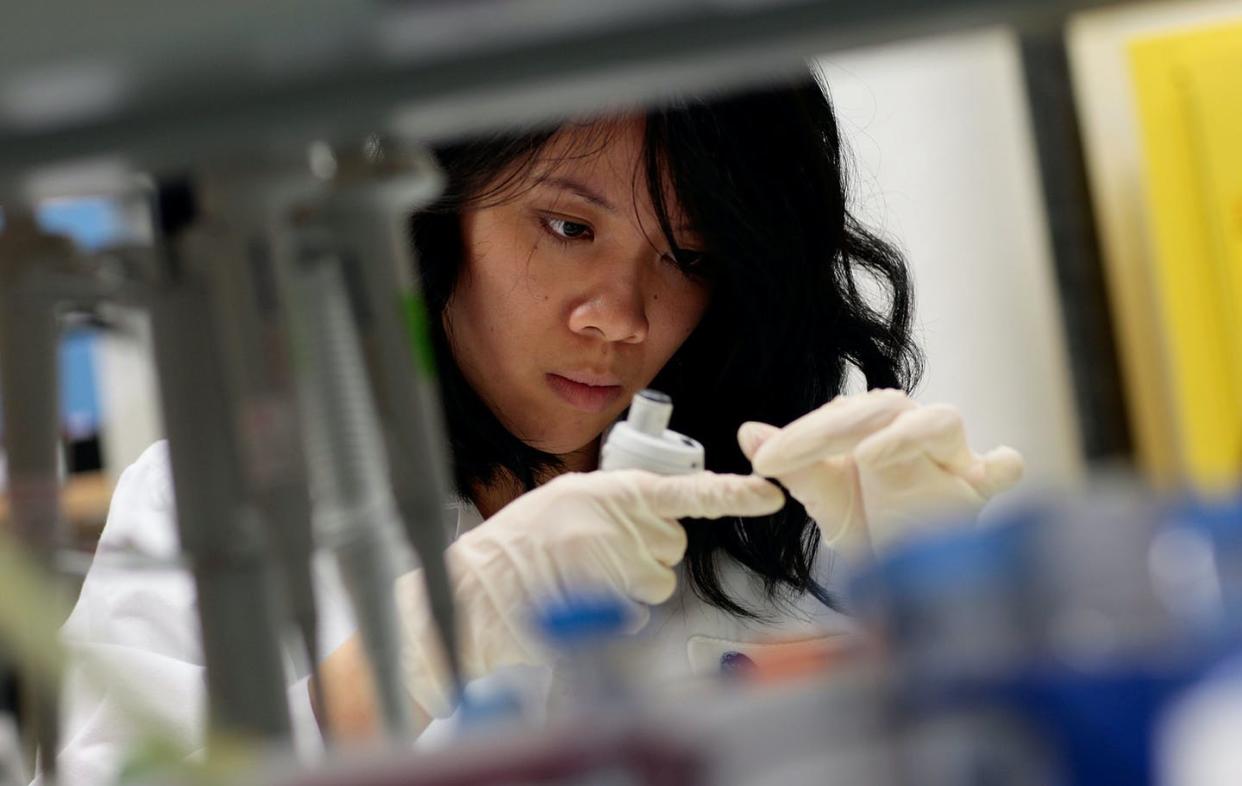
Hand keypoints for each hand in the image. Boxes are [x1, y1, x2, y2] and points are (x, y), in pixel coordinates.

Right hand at [394, 469, 782, 718]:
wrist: (472, 591)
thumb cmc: (514, 551)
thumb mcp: (565, 506)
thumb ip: (615, 511)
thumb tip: (660, 529)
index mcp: (603, 490)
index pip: (681, 489)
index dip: (730, 493)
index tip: (769, 491)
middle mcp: (612, 520)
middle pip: (672, 546)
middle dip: (647, 556)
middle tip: (600, 558)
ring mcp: (608, 560)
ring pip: (657, 582)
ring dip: (630, 587)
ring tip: (582, 580)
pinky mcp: (603, 599)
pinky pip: (635, 614)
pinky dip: (614, 616)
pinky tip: (577, 601)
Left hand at [738, 389, 1022, 560]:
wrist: (902, 570)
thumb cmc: (866, 521)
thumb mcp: (823, 497)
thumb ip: (792, 466)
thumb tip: (748, 432)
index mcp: (873, 424)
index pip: (839, 413)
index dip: (800, 434)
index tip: (764, 462)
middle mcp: (913, 430)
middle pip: (883, 408)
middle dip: (832, 429)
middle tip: (790, 457)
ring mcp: (951, 458)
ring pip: (941, 421)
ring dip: (904, 433)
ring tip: (868, 455)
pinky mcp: (981, 489)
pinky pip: (1003, 468)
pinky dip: (1000, 466)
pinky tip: (989, 472)